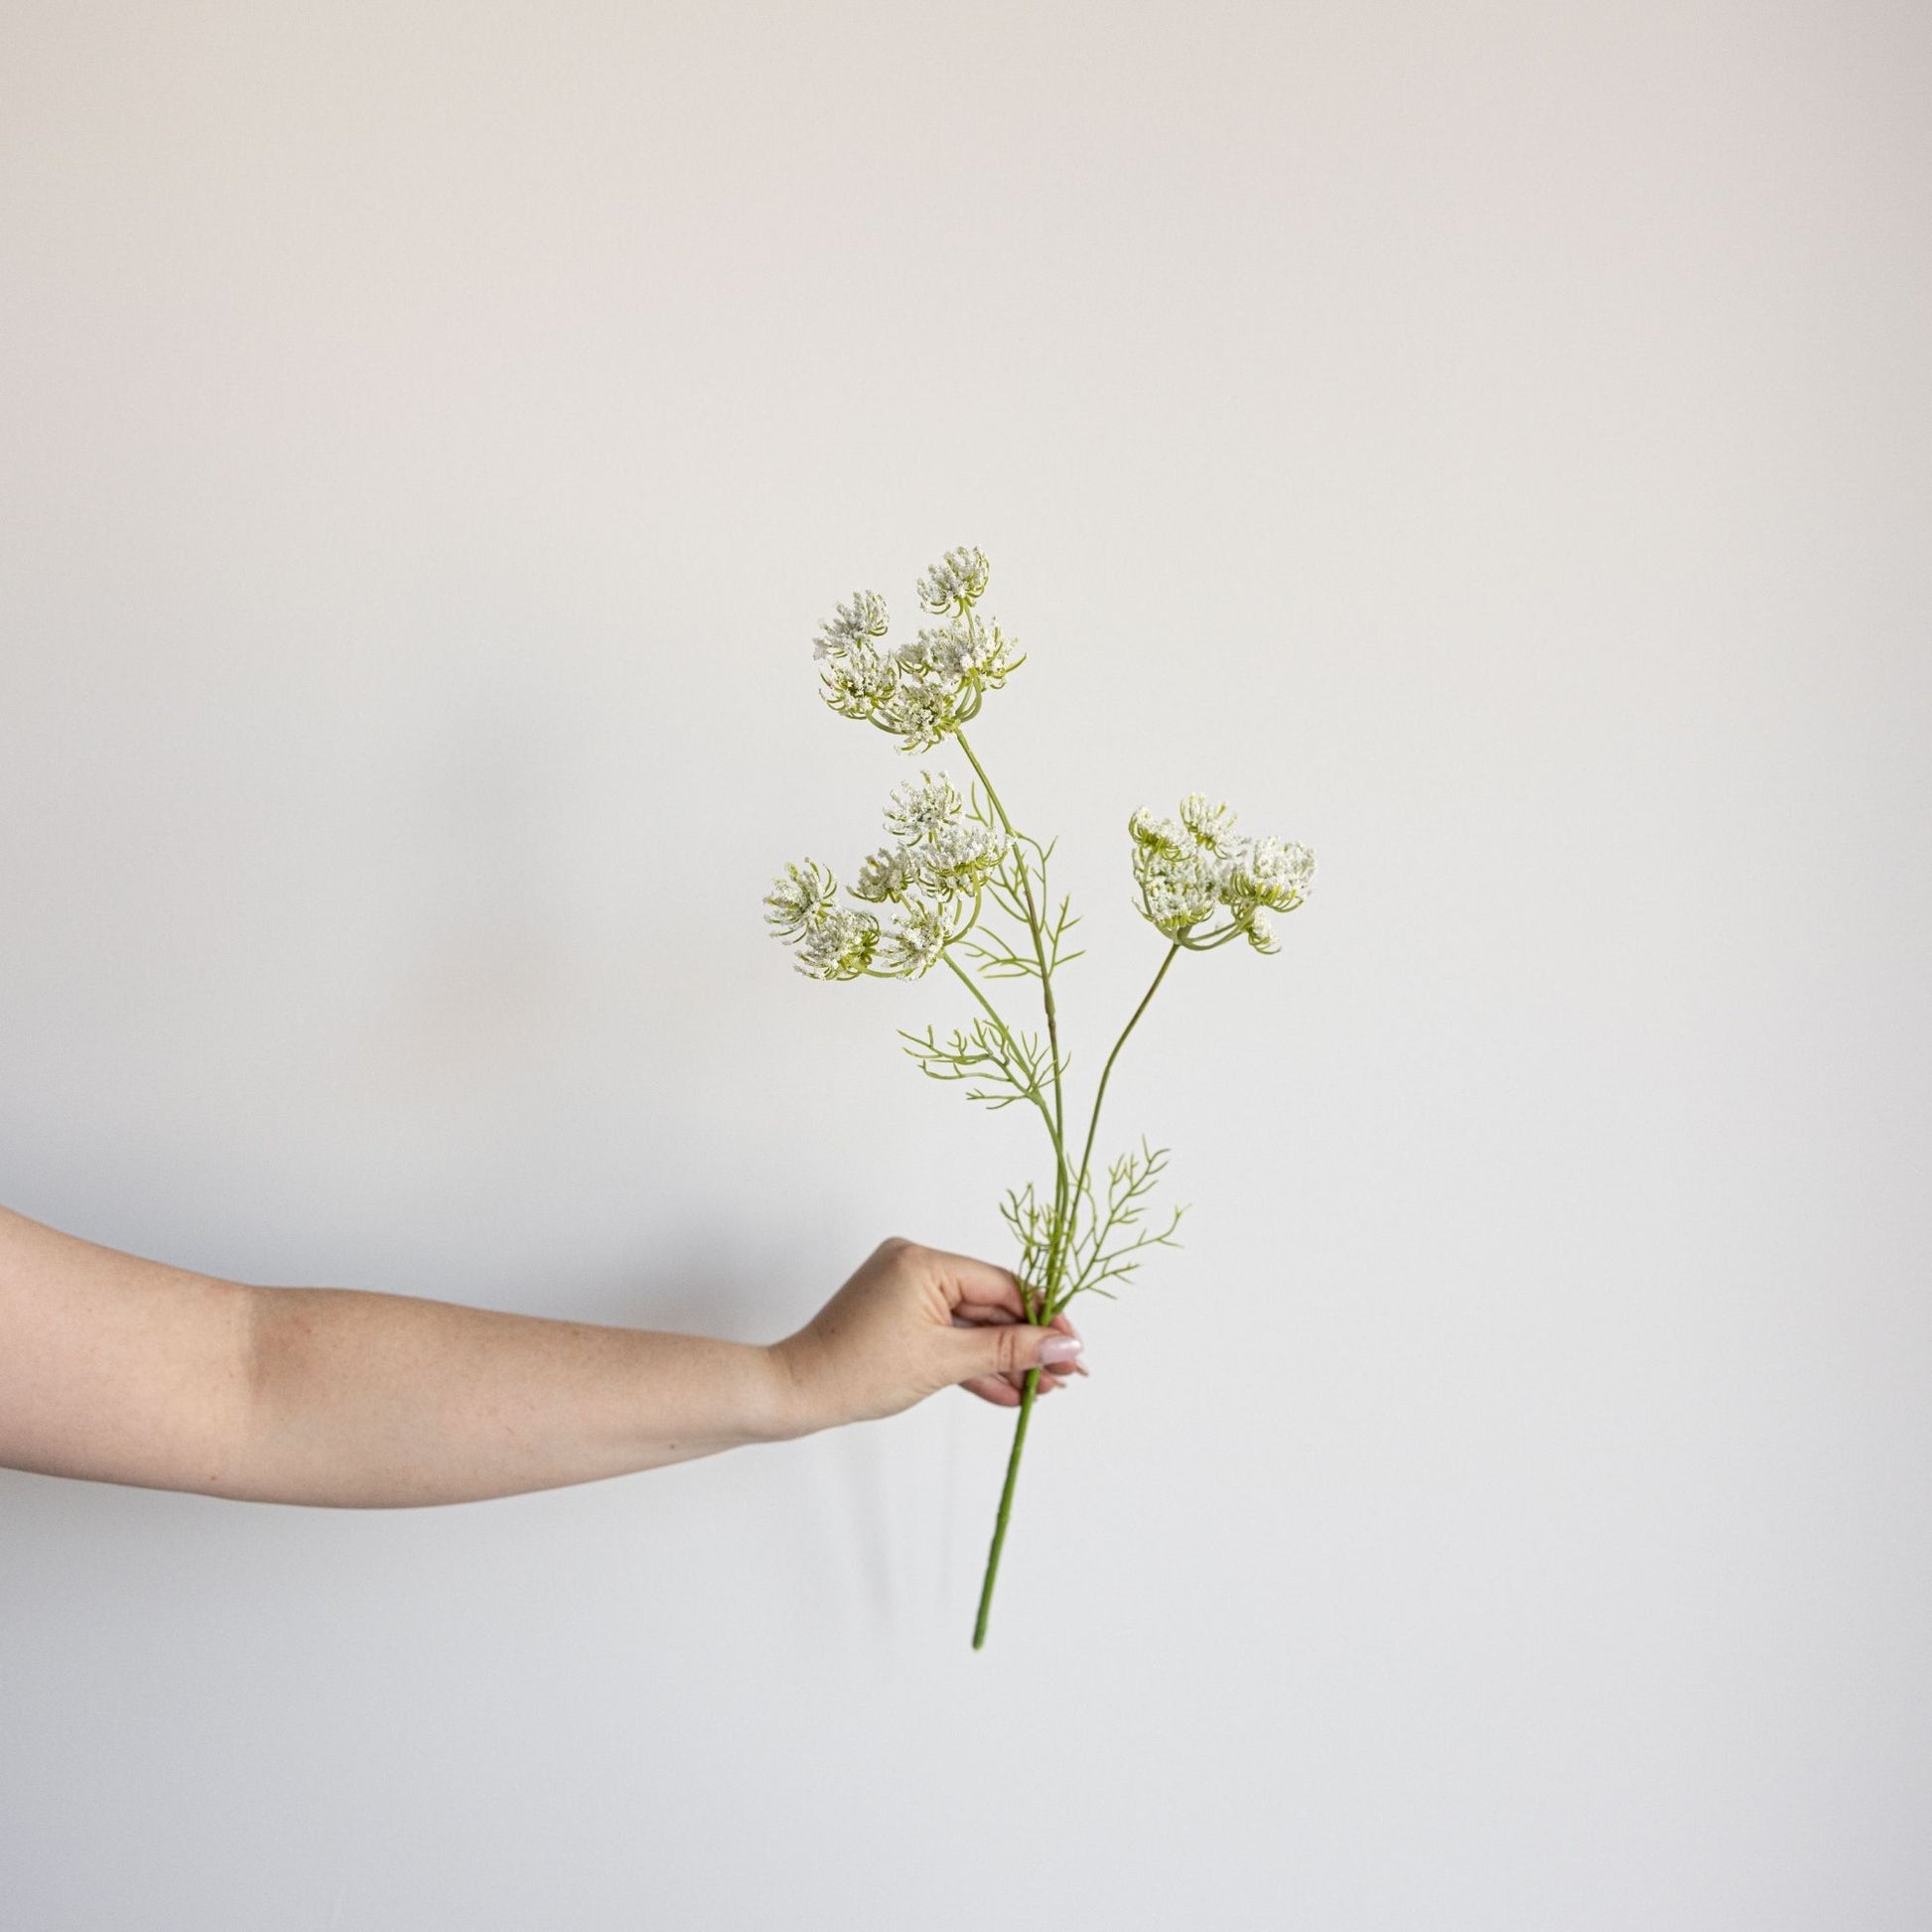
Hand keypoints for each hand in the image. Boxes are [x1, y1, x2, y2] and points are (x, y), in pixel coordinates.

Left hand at [771, 1237, 1084, 1433]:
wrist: (799, 1393)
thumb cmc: (860, 1372)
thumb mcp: (945, 1361)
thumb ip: (1008, 1350)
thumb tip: (1064, 1345)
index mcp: (925, 1261)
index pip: (1002, 1285)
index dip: (1042, 1319)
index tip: (1074, 1348)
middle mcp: (917, 1265)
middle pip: (990, 1305)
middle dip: (1027, 1346)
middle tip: (1067, 1375)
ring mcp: (907, 1290)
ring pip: (972, 1325)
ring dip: (1005, 1360)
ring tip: (1043, 1392)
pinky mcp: (901, 1315)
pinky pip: (948, 1335)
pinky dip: (973, 1363)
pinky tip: (1009, 1392)